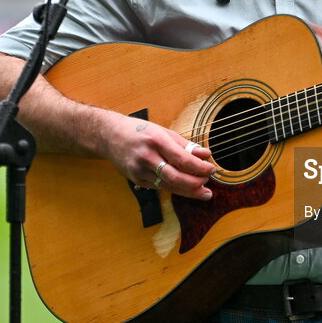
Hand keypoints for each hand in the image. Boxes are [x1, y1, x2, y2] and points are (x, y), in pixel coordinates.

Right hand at [101, 113, 215, 198]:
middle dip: (195, 183)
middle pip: (175, 177)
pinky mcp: (137, 180)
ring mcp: (140, 171)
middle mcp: (147, 157)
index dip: (199, 167)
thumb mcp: (163, 131)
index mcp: (156, 141)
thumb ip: (185, 145)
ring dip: (189, 191)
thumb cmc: (139, 131)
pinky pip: (160, 187)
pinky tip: (186, 188)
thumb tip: (205, 155)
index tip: (212, 169)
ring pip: (168, 186)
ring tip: (203, 192)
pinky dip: (175, 188)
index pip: (182, 159)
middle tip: (208, 182)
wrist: (109, 136)